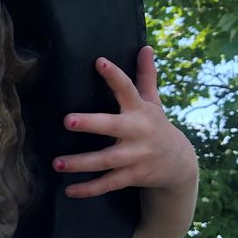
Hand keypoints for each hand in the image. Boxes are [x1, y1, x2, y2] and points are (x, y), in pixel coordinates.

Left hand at [53, 46, 197, 198]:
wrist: (179, 164)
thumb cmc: (157, 127)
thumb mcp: (154, 103)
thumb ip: (146, 77)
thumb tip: (146, 47)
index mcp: (141, 111)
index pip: (128, 89)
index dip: (114, 75)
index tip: (99, 62)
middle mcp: (138, 132)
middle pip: (112, 126)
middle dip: (91, 124)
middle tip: (67, 121)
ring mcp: (136, 156)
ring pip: (106, 160)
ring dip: (81, 163)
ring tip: (57, 163)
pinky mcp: (133, 176)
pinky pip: (108, 184)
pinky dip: (89, 189)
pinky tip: (69, 190)